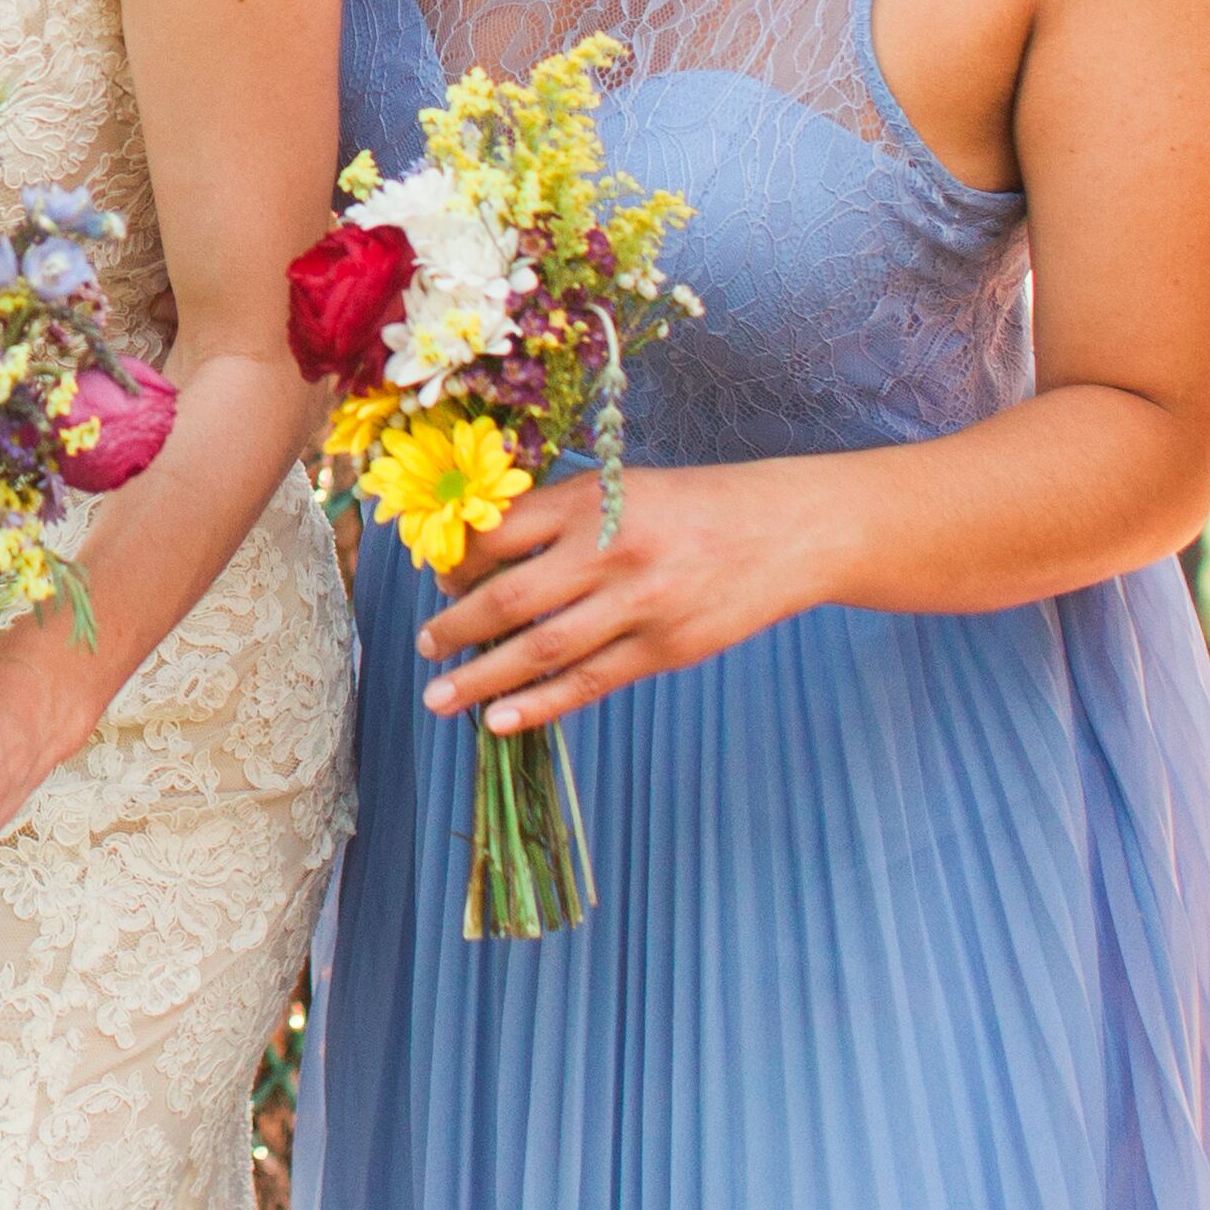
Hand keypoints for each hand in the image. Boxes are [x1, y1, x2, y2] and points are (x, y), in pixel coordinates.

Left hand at [415, 459, 831, 734]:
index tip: (440, 581)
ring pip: (541, 650)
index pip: (498, 534)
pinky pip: (588, 683)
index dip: (458, 563)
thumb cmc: (691, 506)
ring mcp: (638, 604)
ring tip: (440, 698)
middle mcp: (608, 550)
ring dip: (481, 678)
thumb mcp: (621, 488)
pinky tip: (500, 721)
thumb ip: (557, 517)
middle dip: (455, 627)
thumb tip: (479, 560)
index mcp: (590, 500)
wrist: (785, 530)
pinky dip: (539, 706)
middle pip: (509, 598)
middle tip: (424, 646)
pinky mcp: (665, 648)